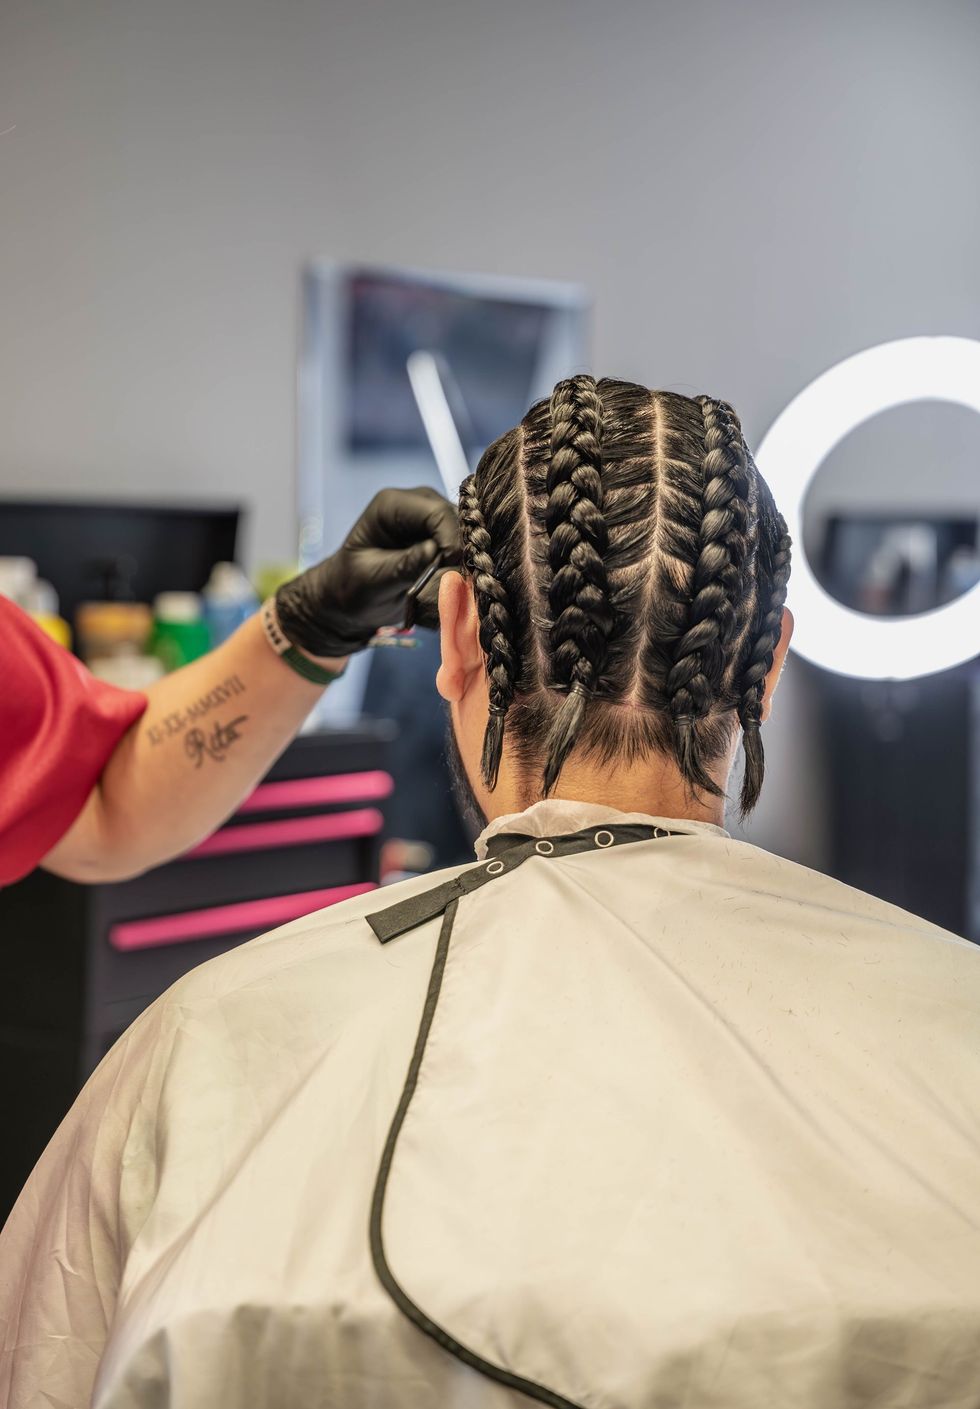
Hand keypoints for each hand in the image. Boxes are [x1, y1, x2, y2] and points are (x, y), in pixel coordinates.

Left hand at [275, 487, 459, 656]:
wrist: (347, 599)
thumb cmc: (352, 588)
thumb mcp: (374, 580)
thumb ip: (404, 565)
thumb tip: (437, 552)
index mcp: (391, 505)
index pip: (436, 513)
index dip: (451, 540)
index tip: (450, 569)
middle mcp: (414, 503)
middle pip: (455, 518)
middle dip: (460, 548)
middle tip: (457, 580)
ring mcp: (429, 517)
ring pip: (464, 531)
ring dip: (463, 556)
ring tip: (455, 582)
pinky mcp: (440, 535)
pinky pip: (462, 543)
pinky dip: (462, 562)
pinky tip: (455, 580)